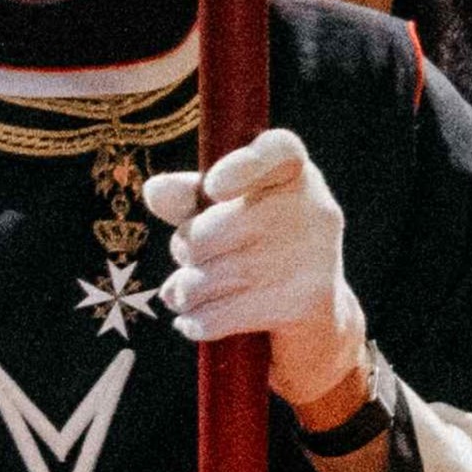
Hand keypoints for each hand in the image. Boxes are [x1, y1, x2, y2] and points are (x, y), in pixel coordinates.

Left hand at [143, 127, 366, 406]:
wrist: (316, 322)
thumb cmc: (259, 254)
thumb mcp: (223, 217)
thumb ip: (188, 198)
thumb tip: (155, 190)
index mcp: (295, 175)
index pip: (280, 149)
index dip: (242, 164)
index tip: (212, 186)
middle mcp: (314, 209)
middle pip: (212, 228)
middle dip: (184, 249)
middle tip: (188, 258)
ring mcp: (314, 257)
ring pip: (211, 276)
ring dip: (185, 291)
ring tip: (186, 294)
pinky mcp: (305, 303)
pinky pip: (223, 314)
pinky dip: (196, 322)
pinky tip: (192, 322)